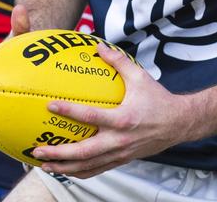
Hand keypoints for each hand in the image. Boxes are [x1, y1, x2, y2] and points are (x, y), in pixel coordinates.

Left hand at [27, 43, 199, 177]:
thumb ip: (118, 61)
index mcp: (123, 119)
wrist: (179, 124)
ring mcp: (119, 154)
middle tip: (37, 151)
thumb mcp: (140, 77)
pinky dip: (79, 171)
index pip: (91, 117)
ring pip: (88, 166)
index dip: (69, 111)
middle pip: (84, 153)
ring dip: (64, 168)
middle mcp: (119, 140)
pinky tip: (64, 169)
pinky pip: (96, 170)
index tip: (51, 106)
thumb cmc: (158, 99)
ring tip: (43, 165)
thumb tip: (97, 45)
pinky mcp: (121, 160)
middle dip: (59, 154)